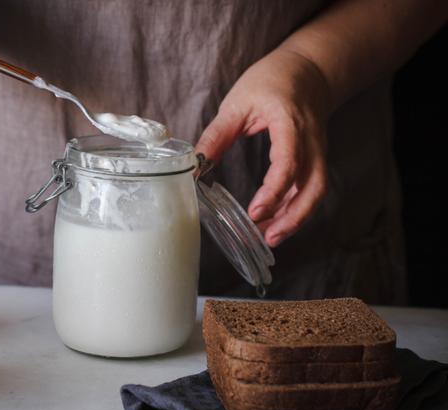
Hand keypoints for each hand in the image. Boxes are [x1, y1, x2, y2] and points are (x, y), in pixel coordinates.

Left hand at [195, 48, 328, 247]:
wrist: (310, 67)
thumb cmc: (272, 79)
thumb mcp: (237, 103)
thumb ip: (216, 136)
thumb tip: (195, 167)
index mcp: (289, 122)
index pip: (289, 163)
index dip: (274, 191)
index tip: (256, 211)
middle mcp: (311, 140)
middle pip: (314, 187)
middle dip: (293, 217)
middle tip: (267, 237)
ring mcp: (318, 150)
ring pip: (316, 191)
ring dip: (295, 218)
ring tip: (270, 238)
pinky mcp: (316, 157)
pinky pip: (311, 187)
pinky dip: (295, 207)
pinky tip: (275, 220)